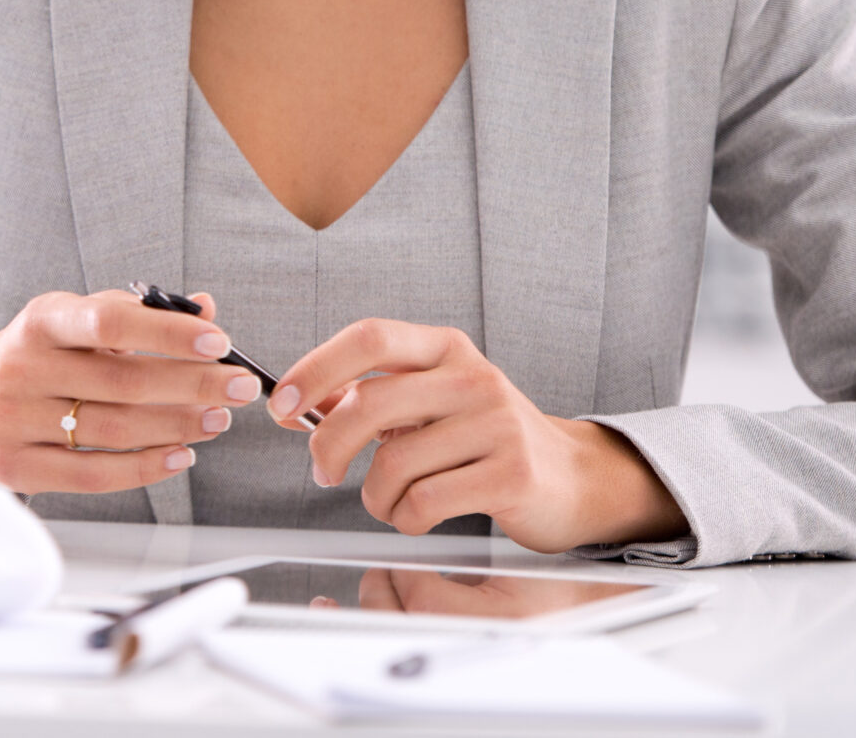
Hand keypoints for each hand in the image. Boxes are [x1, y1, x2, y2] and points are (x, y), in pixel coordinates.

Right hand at [0, 289, 259, 491]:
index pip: (109, 321)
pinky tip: (180, 455)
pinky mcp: (14, 467)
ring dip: (177, 426)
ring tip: (217, 419)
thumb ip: (137, 314)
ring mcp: (13, 420)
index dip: (168, 332)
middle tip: (239, 386)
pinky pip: (92, 474)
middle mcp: (22, 368)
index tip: (219, 342)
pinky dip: (144, 468)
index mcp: (40, 321)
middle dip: (192, 385)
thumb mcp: (74, 322)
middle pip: (122, 381)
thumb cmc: (37, 357)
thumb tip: (207, 307)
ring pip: (112, 429)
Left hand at [271, 320, 683, 553]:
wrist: (572, 476)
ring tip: (388, 501)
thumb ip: (370, 399)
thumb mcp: (431, 402)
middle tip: (321, 471)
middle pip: (370, 403)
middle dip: (328, 445)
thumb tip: (298, 405)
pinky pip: (425, 502)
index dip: (316, 368)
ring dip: (374, 496)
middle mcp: (472, 376)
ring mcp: (496, 423)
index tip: (283, 402)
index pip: (369, 337)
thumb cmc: (487, 438)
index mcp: (445, 348)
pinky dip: (405, 518)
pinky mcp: (511, 473)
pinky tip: (416, 516)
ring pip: (393, 463)